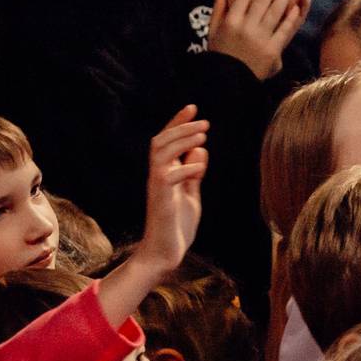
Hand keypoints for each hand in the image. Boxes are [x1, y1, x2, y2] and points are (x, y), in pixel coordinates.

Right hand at [133, 105, 209, 272]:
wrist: (167, 253)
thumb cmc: (177, 225)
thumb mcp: (190, 193)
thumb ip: (193, 172)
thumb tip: (200, 148)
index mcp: (165, 173)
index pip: (167, 141)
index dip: (178, 123)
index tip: (193, 107)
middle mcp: (157, 176)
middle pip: (161, 142)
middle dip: (180, 127)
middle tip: (203, 121)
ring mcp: (157, 187)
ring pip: (160, 154)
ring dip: (181, 141)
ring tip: (202, 134)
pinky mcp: (161, 200)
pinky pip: (168, 177)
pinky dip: (185, 169)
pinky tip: (199, 167)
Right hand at [208, 0, 309, 79]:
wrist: (227, 81)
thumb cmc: (219, 55)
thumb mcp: (213, 31)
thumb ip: (218, 9)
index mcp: (230, 20)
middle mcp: (245, 26)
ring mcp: (260, 38)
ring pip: (275, 11)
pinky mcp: (272, 50)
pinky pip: (283, 30)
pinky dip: (290, 17)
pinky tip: (297, 5)